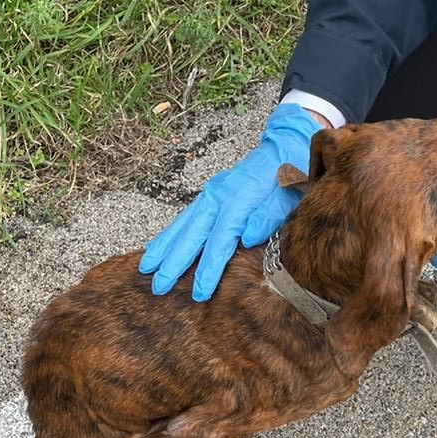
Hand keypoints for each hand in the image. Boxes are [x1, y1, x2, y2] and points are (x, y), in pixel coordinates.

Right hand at [140, 103, 322, 299]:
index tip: (199, 293)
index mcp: (237, 202)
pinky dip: (171, 233)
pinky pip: (186, 216)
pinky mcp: (211, 194)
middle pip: (191, 235)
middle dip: (173, 262)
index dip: (207, 270)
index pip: (218, 243)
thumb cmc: (290, 174)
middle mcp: (217, 197)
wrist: (287, 144)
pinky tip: (160, 245)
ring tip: (146, 267)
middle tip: (158, 286)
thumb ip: (267, 217)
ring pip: (182, 225)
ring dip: (163, 247)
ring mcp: (211, 194)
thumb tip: (246, 238)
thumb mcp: (288, 196)